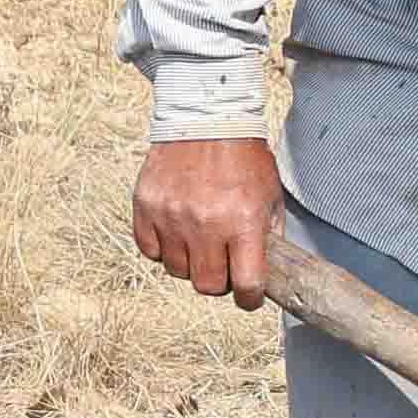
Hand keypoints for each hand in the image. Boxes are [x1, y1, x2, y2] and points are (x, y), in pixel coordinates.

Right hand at [129, 136, 281, 305]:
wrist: (206, 119)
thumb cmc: (244, 158)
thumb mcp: (270, 195)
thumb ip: (269, 235)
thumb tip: (265, 272)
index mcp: (243, 222)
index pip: (246, 284)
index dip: (250, 298)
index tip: (249, 296)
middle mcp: (206, 223)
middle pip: (207, 285)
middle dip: (219, 281)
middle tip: (223, 265)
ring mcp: (172, 216)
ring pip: (177, 271)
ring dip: (190, 263)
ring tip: (199, 240)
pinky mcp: (146, 207)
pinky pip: (150, 250)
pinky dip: (163, 248)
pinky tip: (177, 231)